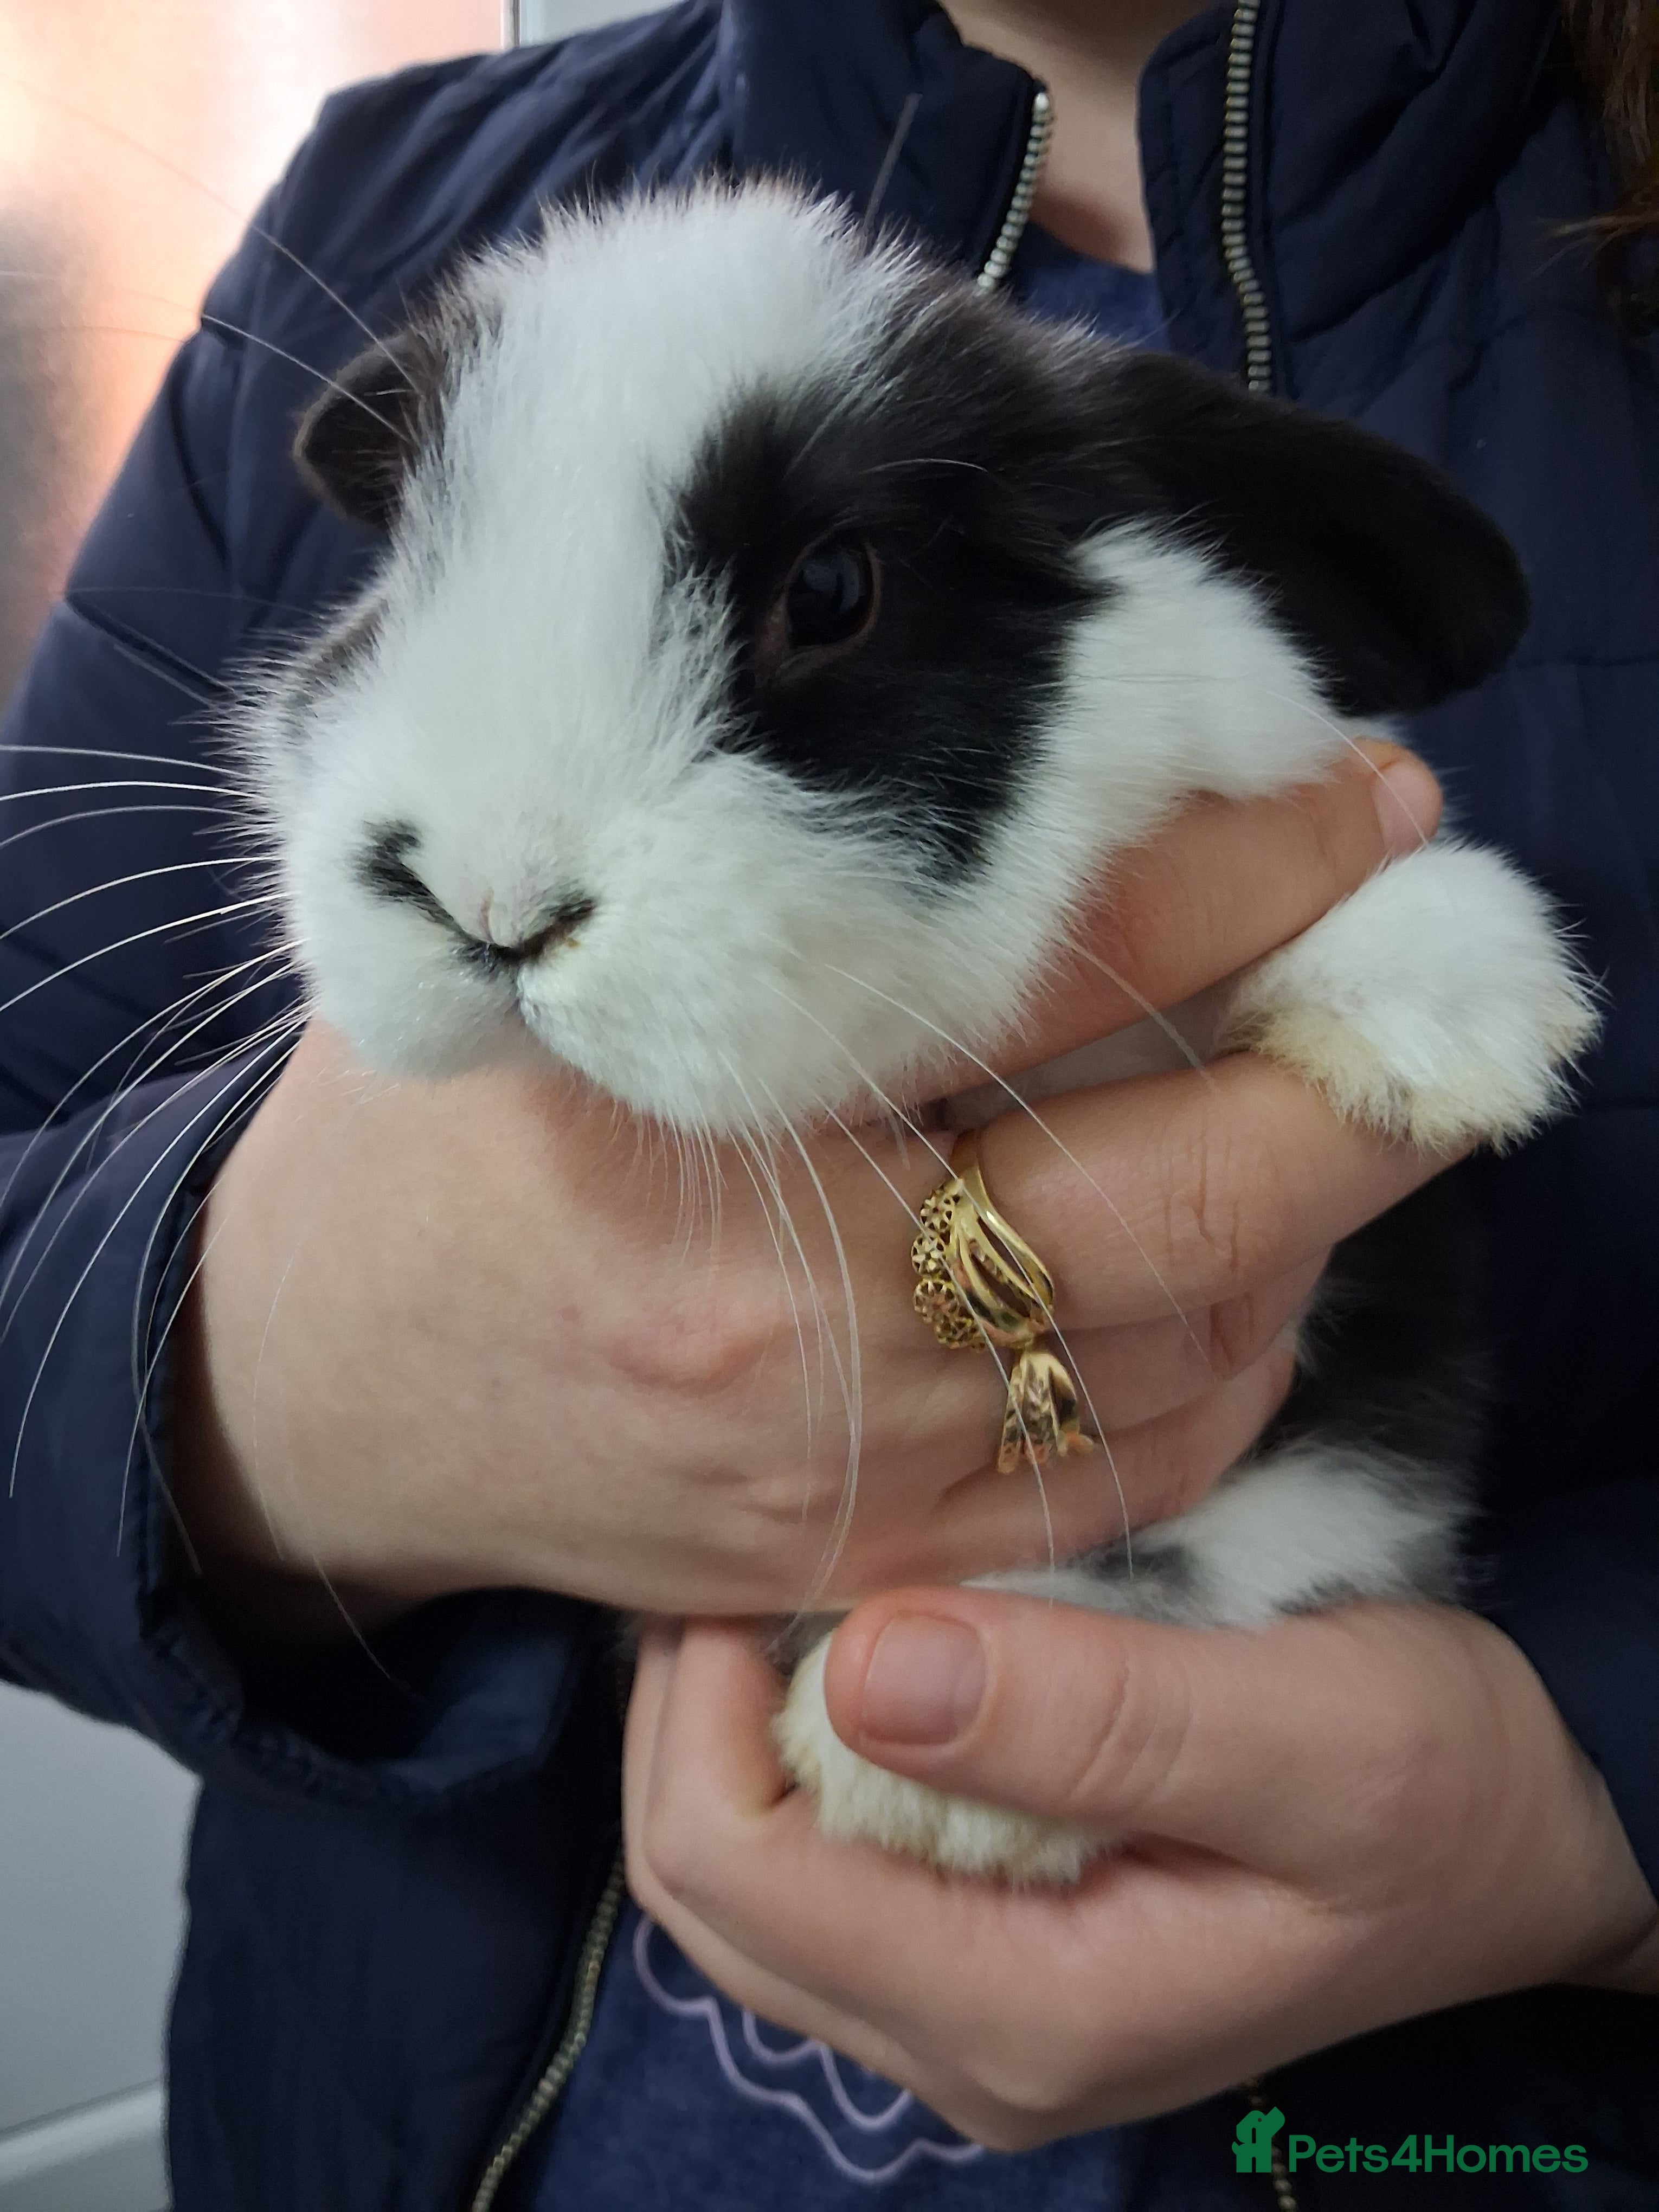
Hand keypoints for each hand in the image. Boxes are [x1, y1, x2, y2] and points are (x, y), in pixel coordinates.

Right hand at [171, 744, 1442, 1633]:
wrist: (311, 1395)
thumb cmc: (419, 1151)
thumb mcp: (540, 969)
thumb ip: (743, 894)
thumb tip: (993, 785)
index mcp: (703, 1120)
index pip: (1057, 967)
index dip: (1246, 863)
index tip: (1362, 792)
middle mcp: (804, 1318)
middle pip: (1190, 1195)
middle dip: (1356, 1068)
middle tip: (1434, 962)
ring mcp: (852, 1470)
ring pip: (1196, 1348)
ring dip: (1308, 1218)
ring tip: (1328, 1100)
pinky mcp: (873, 1563)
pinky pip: (1133, 1480)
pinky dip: (1230, 1366)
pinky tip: (1238, 1274)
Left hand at [624, 1597, 1658, 2150]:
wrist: (1522, 1845)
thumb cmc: (1443, 1783)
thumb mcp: (1309, 1735)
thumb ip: (1096, 1714)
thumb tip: (863, 1666)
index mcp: (1029, 2015)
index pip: (740, 1877)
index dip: (702, 1703)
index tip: (748, 1556)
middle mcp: (970, 2050)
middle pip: (709, 1895)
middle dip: (690, 1714)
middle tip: (747, 1552)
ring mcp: (971, 2020)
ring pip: (742, 1889)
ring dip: (732, 1731)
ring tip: (787, 1585)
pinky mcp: (987, 1965)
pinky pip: (815, 1873)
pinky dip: (792, 1757)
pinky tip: (848, 1649)